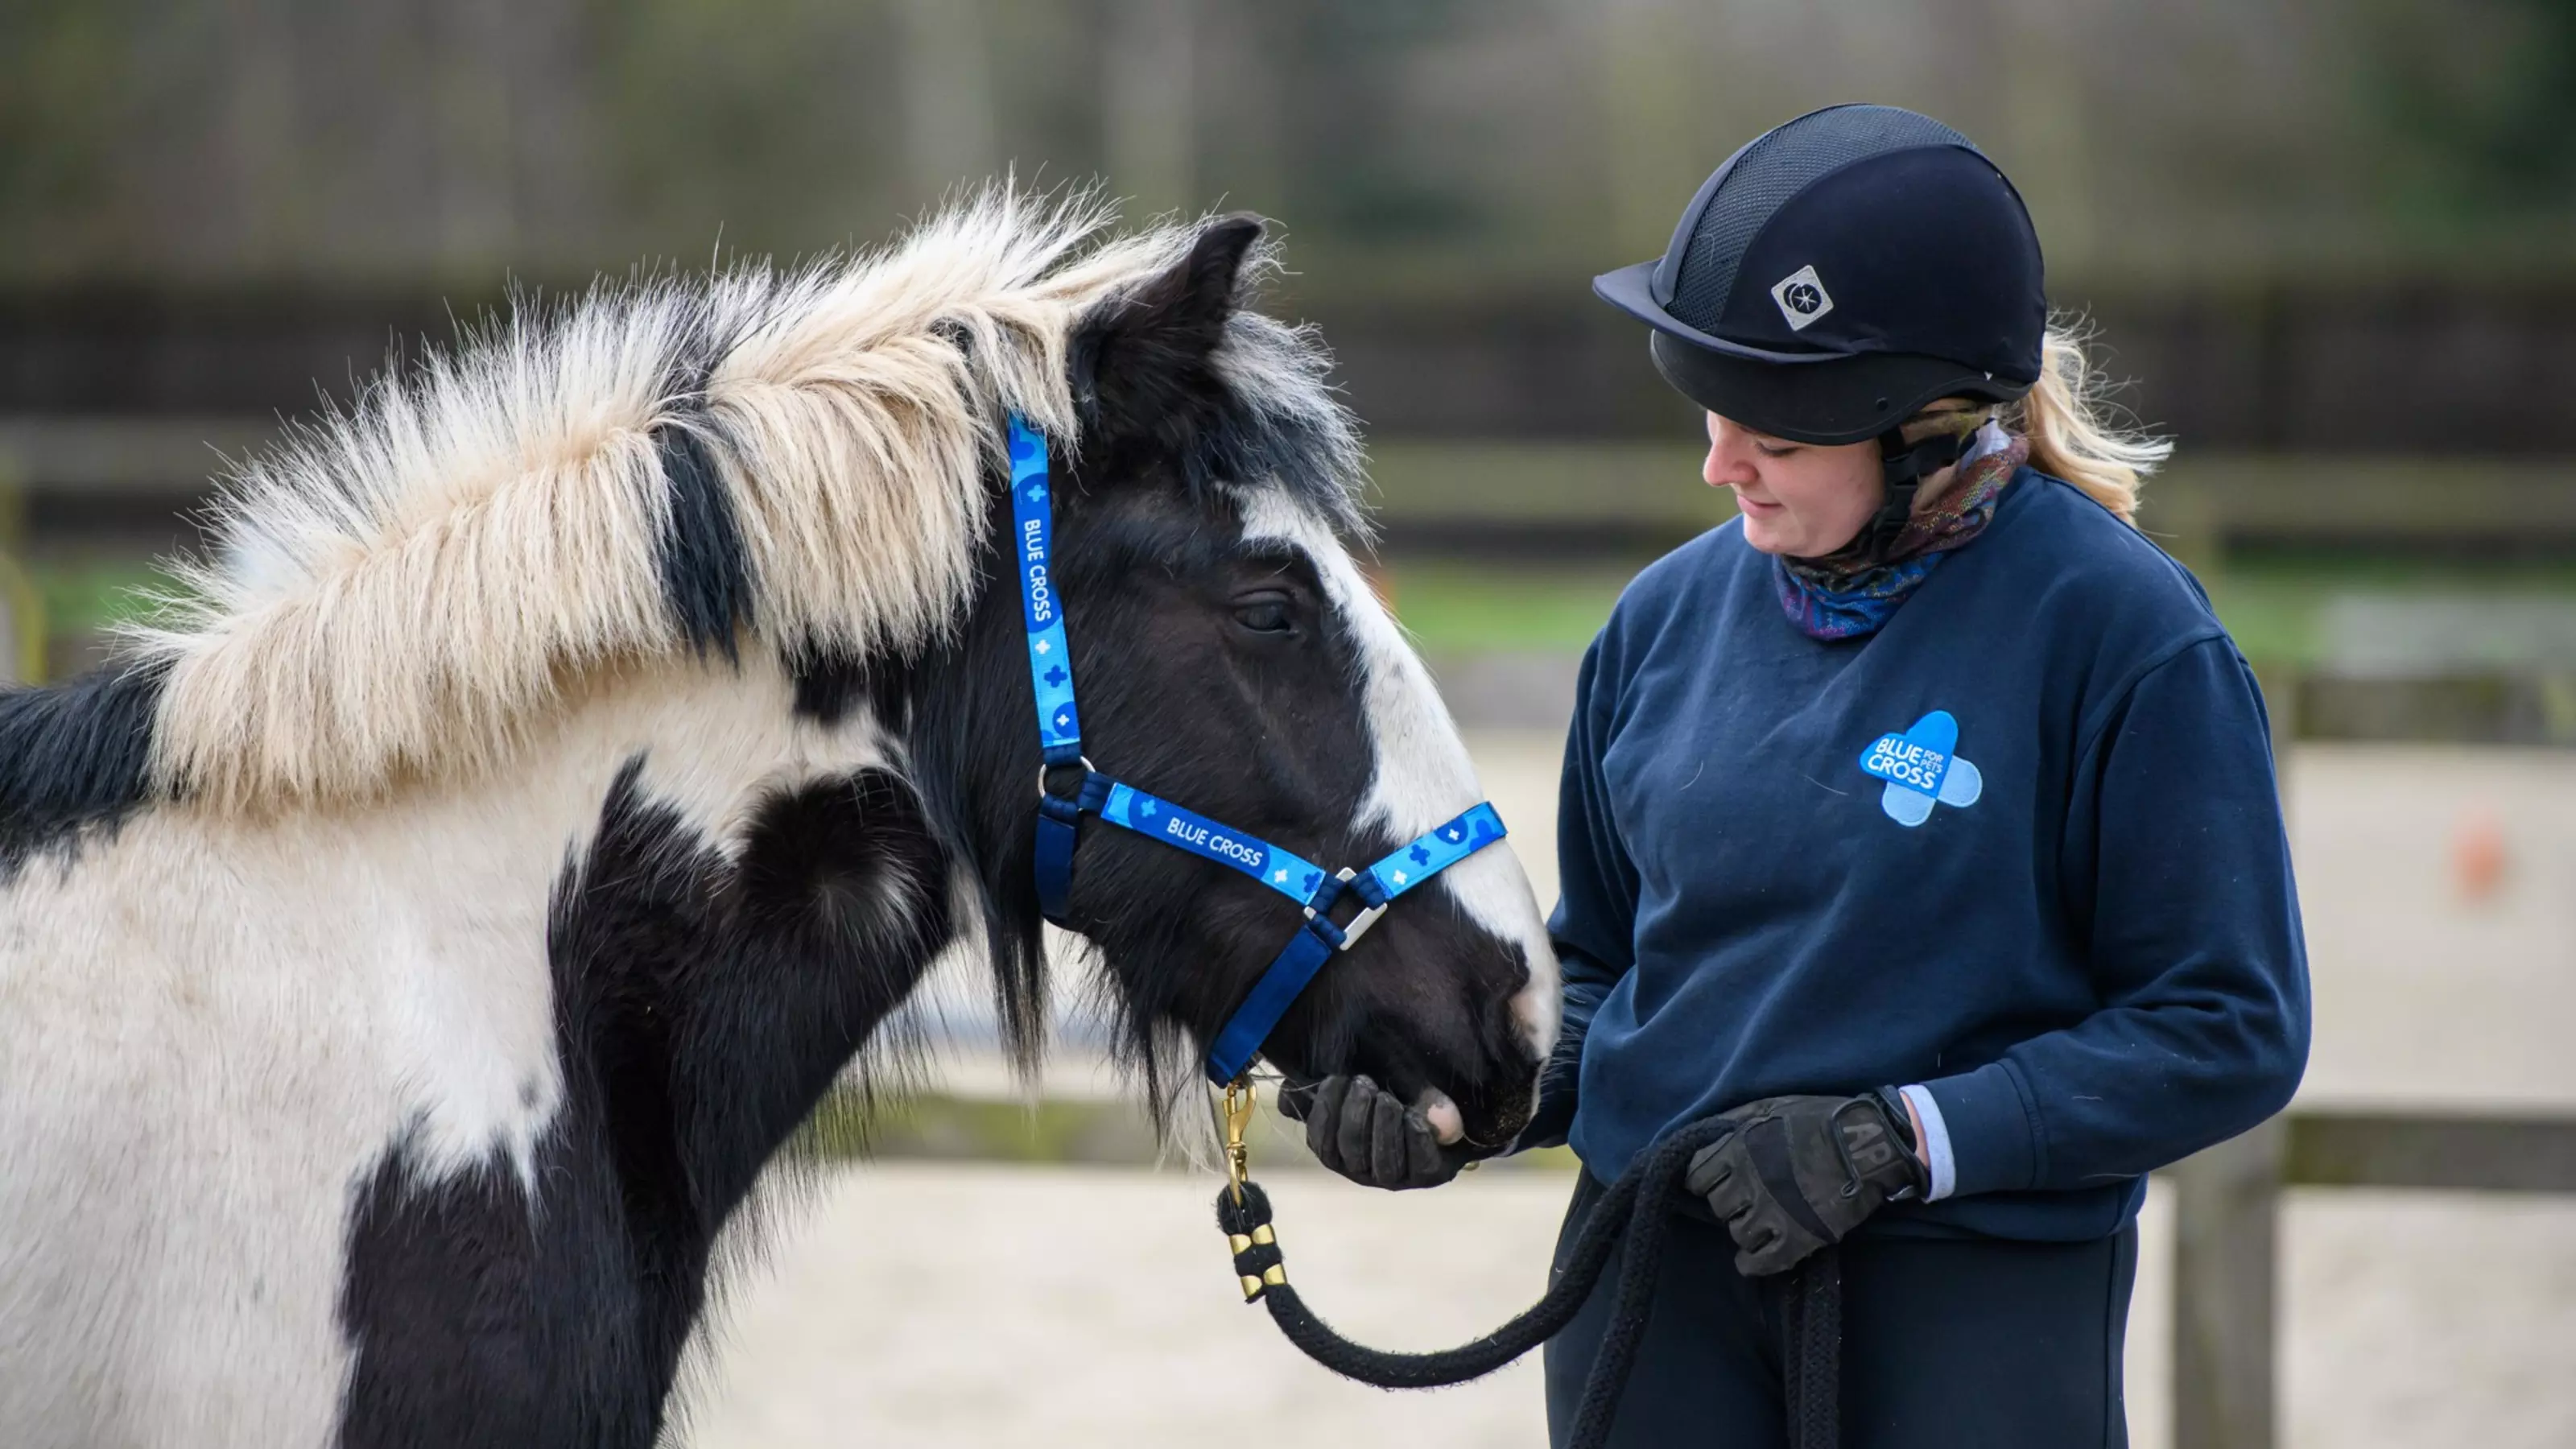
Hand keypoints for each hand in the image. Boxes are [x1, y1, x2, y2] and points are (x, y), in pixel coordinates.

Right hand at [1276, 1074, 1468, 1189]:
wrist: (1440, 1107)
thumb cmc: (1388, 1093)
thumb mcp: (1355, 1085)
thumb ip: (1323, 1090)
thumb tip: (1286, 1100)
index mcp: (1339, 1152)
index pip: (1321, 1142)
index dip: (1325, 1112)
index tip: (1336, 1078)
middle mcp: (1364, 1171)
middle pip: (1351, 1153)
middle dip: (1356, 1115)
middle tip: (1365, 1083)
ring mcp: (1398, 1176)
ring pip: (1384, 1165)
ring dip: (1383, 1127)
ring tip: (1387, 1097)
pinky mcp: (1430, 1174)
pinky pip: (1420, 1165)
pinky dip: (1415, 1138)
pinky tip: (1414, 1116)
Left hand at [1684, 1092, 1925, 1275]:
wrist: (1868, 1144)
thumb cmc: (1819, 1119)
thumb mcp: (1769, 1106)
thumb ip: (1733, 1121)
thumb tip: (1706, 1135)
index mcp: (1738, 1148)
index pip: (1696, 1176)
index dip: (1705, 1179)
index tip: (1716, 1180)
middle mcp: (1748, 1183)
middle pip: (1717, 1205)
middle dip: (1729, 1201)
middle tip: (1748, 1196)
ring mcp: (1771, 1214)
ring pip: (1737, 1232)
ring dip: (1745, 1227)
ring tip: (1762, 1219)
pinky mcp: (1797, 1239)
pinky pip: (1759, 1262)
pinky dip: (1752, 1261)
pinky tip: (1756, 1255)